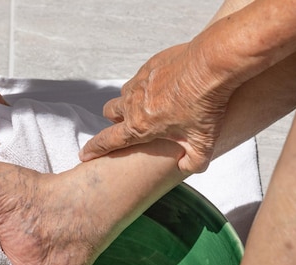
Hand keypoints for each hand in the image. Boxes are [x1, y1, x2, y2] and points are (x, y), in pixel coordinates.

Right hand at [80, 43, 233, 173]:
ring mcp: (139, 82)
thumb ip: (193, 163)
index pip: (108, 141)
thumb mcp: (204, 143)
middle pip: (109, 112)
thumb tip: (184, 168)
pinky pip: (141, 78)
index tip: (83, 155)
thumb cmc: (206, 105)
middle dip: (114, 120)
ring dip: (131, 102)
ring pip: (124, 94)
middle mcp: (132, 103)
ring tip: (153, 106)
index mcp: (139, 126)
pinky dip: (148, 86)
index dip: (94, 150)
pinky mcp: (150, 65)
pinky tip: (168, 87)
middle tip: (130, 125)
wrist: (212, 65)